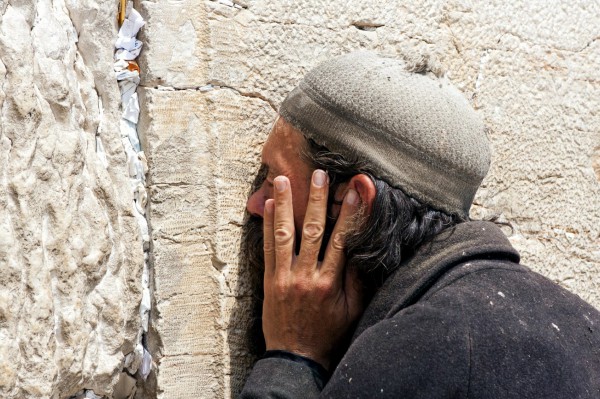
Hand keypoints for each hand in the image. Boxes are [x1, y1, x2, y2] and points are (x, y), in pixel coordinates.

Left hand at [261, 169, 364, 369]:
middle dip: (316, 200)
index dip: (348, 214)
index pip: (341, 240)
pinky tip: (269, 205)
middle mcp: (306, 276)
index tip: (353, 191)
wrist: (295, 356)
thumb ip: (355, 279)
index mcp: (330, 283)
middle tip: (318, 174)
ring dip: (285, 205)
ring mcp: (285, 277)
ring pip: (285, 234)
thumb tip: (360, 248)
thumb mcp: (351, 310)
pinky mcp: (270, 280)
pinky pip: (268, 248)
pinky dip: (267, 225)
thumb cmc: (328, 333)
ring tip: (283, 180)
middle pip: (312, 231)